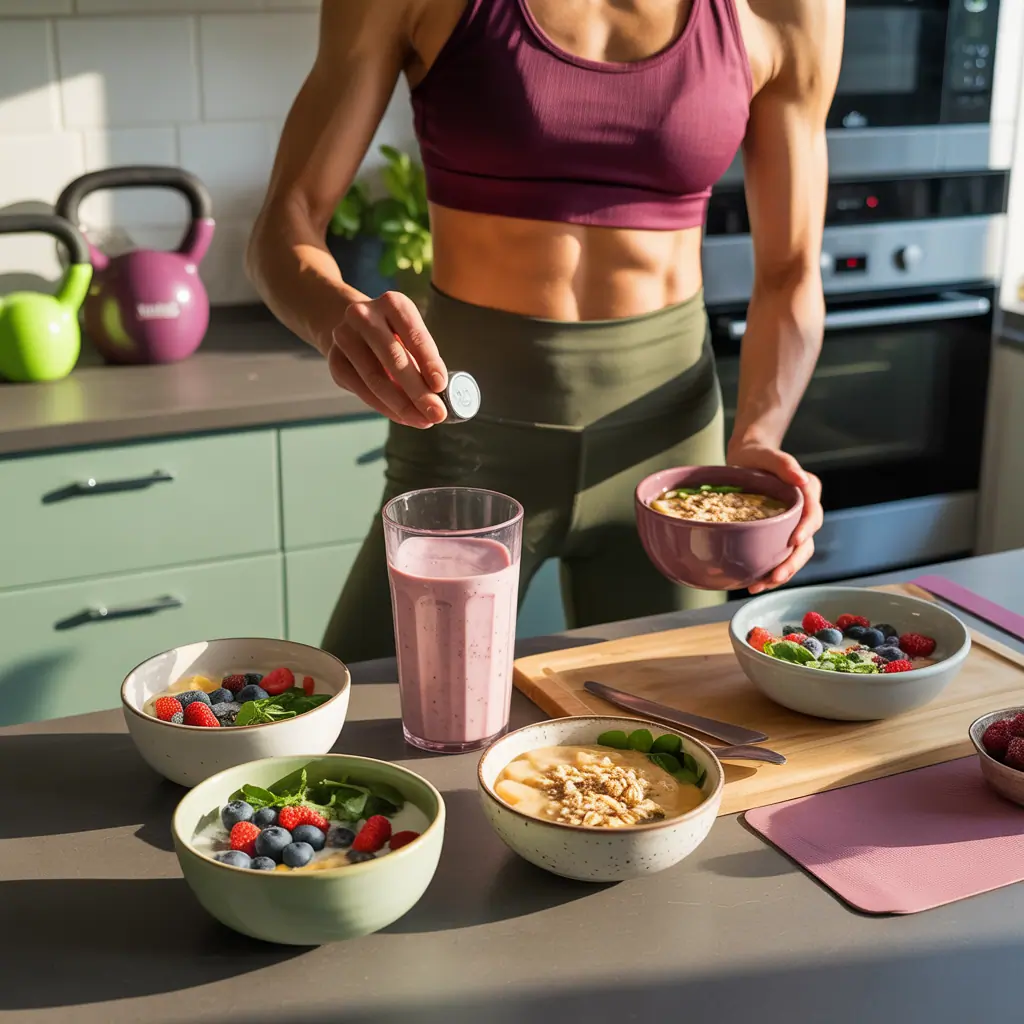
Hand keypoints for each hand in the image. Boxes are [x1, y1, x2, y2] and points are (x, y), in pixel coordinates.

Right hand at [327, 291, 448, 428]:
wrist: (349, 325)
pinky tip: (403, 417)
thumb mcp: (410, 334)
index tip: (441, 386)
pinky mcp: (335, 361)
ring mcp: (345, 337)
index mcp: (392, 303)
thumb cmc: (392, 334)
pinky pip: (362, 391)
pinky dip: (385, 408)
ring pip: (375, 379)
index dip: (429, 362)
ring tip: (423, 420)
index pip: (414, 335)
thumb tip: (438, 396)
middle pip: (393, 359)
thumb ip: (422, 359)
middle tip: (437, 413)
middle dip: (418, 391)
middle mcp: (364, 316)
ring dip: (402, 405)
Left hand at [726, 442, 822, 593]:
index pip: (812, 514)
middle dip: (793, 562)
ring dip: (781, 573)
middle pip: (806, 542)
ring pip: (794, 555)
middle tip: (775, 576)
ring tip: (760, 585)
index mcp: (807, 491)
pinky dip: (769, 571)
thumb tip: (801, 479)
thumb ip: (785, 464)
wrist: (746, 460)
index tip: (794, 541)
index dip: (805, 529)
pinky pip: (779, 556)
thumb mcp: (767, 454)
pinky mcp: (779, 535)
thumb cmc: (757, 455)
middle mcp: (804, 512)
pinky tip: (754, 583)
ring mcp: (792, 526)